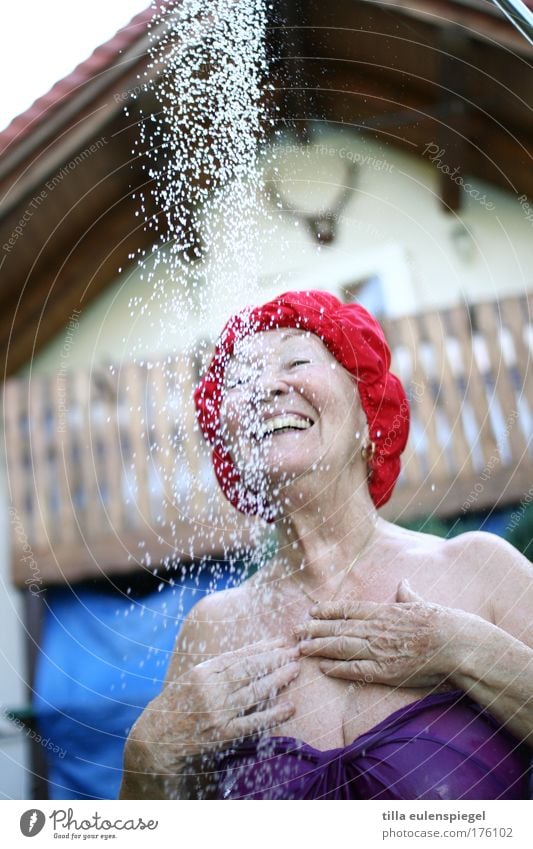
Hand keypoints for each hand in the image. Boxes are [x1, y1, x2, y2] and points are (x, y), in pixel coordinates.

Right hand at [130, 637, 299, 774]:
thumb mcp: (193, 678)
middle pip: (250, 669)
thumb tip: (251, 654)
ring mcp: (217, 712)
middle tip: (295, 650)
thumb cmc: (177, 704)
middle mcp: (210, 689)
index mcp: (203, 672)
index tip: (281, 641)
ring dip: (278, 679)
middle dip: (275, 658)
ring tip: (295, 669)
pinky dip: (274, 715)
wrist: (157, 739)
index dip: (263, 647)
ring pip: (255, 691)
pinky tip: (290, 707)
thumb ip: (218, 668)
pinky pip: (253, 723)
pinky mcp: (223, 734)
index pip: (240, 656)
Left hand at [294, 580, 461, 688]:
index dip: (328, 610)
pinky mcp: (387, 672)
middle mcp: (378, 629)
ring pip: (342, 647)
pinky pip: (356, 670)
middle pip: (339, 628)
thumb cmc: (445, 622)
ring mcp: (381, 650)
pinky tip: (323, 667)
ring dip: (319, 647)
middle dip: (314, 630)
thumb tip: (403, 582)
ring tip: (301, 648)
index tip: (312, 611)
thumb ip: (408, 595)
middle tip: (294, 631)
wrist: (458, 644)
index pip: (350, 609)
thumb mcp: (423, 603)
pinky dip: (338, 668)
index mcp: (386, 611)